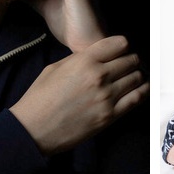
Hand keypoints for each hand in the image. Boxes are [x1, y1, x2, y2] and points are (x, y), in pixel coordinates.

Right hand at [11, 35, 146, 154]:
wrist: (33, 129)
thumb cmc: (39, 99)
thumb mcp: (54, 69)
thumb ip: (79, 60)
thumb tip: (96, 57)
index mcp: (84, 61)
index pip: (119, 43)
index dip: (121, 46)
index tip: (119, 51)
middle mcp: (99, 76)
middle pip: (131, 60)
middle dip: (130, 61)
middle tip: (126, 66)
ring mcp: (106, 97)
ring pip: (136, 78)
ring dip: (135, 76)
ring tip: (130, 79)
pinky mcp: (109, 116)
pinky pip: (136, 98)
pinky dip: (141, 92)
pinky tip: (139, 90)